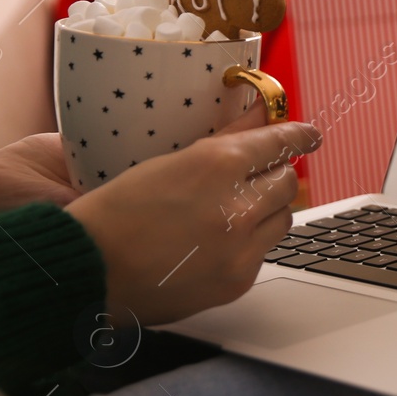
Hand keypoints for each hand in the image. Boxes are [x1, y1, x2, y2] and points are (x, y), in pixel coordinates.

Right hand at [65, 111, 321, 325]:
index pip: (280, 141)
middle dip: (274, 175)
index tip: (309, 135)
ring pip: (282, 219)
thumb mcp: (165, 163)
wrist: (87, 272)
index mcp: (217, 165)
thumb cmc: (113, 214)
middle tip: (255, 176)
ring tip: (228, 212)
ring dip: (265, 210)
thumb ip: (224, 140)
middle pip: (287, 181)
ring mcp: (242, 248)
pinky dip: (248, 245)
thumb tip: (260, 115)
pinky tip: (214, 244)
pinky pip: (262, 253)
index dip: (297, 136)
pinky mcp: (239, 280)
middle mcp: (238, 206)